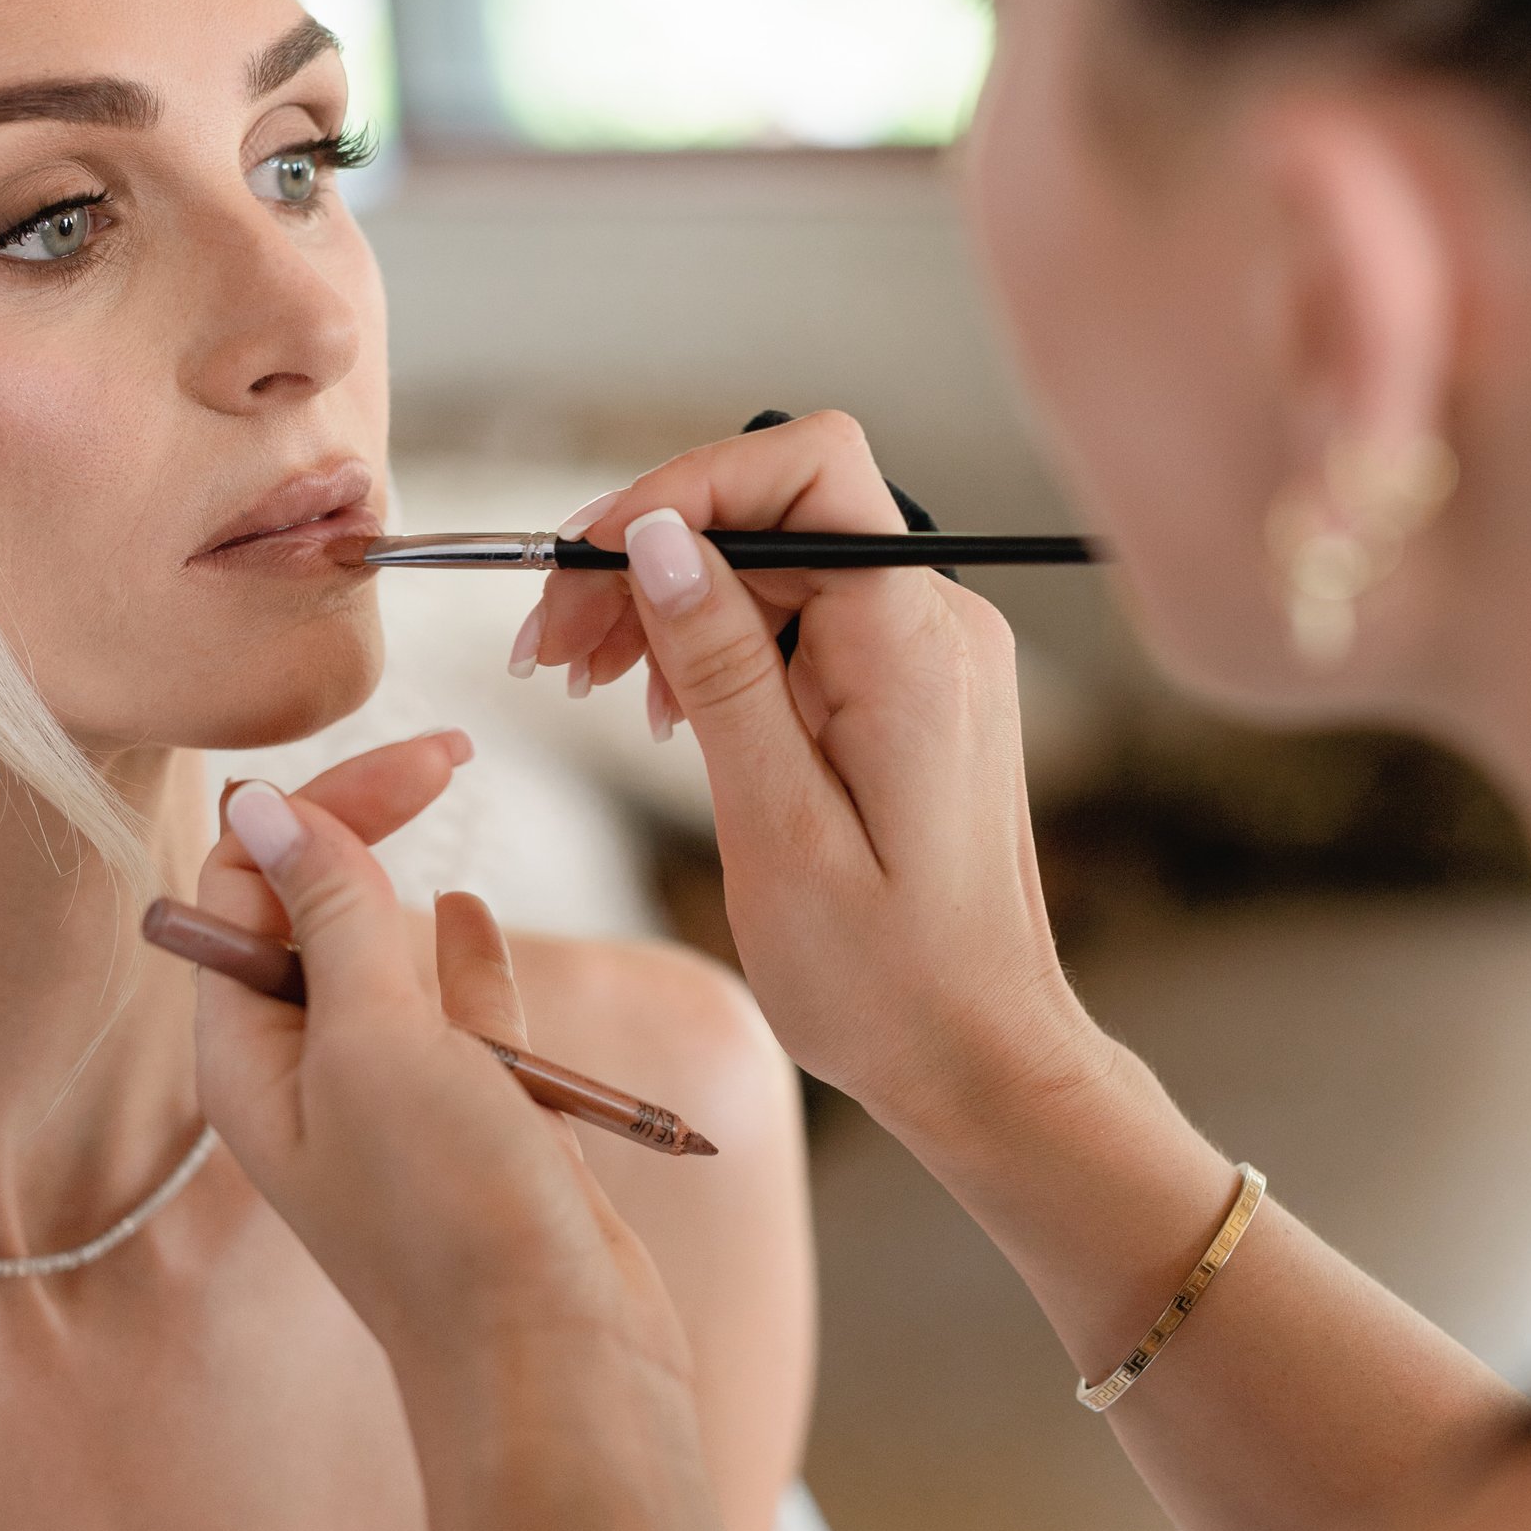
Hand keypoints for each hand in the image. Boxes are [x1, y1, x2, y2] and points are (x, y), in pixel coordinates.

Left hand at [190, 775, 695, 1404]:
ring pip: (385, 966)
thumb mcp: (381, 1044)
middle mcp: (307, 1083)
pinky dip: (468, 966)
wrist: (558, 1369)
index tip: (420, 758)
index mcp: (248, 1063)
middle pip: (312, 917)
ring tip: (435, 806)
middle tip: (450, 749)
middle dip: (362, 828)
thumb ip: (335, 919)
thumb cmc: (455, 1217)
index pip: (247, 890)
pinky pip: (457, 1025)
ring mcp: (395, 1111)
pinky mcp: (476, 1133)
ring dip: (405, 893)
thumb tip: (268, 806)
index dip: (318, 808)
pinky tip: (477, 920)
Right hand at [522, 413, 1108, 1162]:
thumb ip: (722, 670)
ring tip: (583, 684)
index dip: (681, 488)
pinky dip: (717, 648)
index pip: (806, 469)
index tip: (584, 564)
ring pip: (777, 566)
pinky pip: (802, 625)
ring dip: (670, 606)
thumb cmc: (888, 982)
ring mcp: (929, 656)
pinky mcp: (911, 693)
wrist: (982, 1062)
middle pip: (774, 514)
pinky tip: (662, 715)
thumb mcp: (776, 828)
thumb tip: (659, 539)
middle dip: (648, 558)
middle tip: (547, 651)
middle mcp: (937, 626)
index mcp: (914, 646)